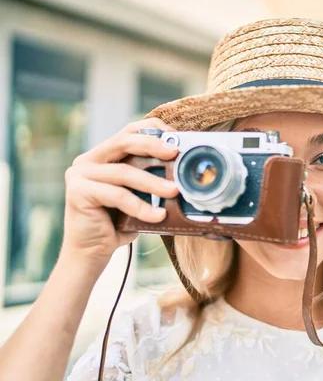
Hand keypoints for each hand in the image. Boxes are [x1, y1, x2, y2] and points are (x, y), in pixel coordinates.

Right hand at [61, 118, 179, 265]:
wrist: (92, 253)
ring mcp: (80, 174)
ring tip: (174, 191)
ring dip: (152, 182)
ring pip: (124, 172)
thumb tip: (184, 173)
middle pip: (124, 142)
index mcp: (103, 155)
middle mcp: (88, 160)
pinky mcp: (78, 192)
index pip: (128, 131)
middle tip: (175, 153)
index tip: (175, 135)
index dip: (151, 129)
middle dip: (153, 145)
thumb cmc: (118, 224)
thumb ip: (149, 179)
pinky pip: (117, 196)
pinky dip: (141, 206)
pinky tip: (158, 216)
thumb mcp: (138, 196)